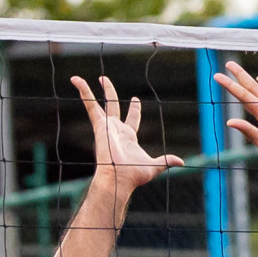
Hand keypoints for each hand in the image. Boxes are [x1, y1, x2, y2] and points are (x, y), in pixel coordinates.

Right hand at [70, 76, 184, 193]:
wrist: (119, 178)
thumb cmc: (134, 175)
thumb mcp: (155, 166)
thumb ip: (166, 161)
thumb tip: (181, 162)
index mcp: (129, 137)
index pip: (132, 119)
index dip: (134, 109)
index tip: (135, 99)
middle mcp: (115, 130)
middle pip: (112, 105)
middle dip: (109, 92)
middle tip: (104, 79)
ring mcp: (106, 127)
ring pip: (97, 104)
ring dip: (89, 90)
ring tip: (80, 78)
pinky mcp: (99, 126)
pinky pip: (90, 106)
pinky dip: (83, 93)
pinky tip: (77, 81)